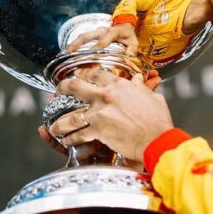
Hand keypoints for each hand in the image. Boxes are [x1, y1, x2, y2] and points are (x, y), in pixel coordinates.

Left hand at [48, 68, 171, 162]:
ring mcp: (99, 113)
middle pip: (75, 86)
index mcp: (118, 85)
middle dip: (62, 88)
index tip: (80, 75)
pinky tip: (67, 141)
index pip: (96, 72)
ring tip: (54, 127)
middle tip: (58, 90)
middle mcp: (105, 95)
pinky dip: (71, 139)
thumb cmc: (157, 120)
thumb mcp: (151, 97)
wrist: (157, 139)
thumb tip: (138, 79)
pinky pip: (78, 135)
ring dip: (60, 123)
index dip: (85, 73)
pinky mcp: (98, 131)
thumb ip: (141, 87)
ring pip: (71, 116)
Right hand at [65, 23, 138, 54]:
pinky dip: (75, 44)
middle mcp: (102, 31)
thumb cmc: (128, 34)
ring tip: (65, 53)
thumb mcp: (133, 42)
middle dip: (77, 45)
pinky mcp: (94, 33)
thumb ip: (131, 52)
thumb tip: (127, 62)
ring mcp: (96, 31)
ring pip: (83, 36)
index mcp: (112, 32)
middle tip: (69, 55)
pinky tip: (69, 52)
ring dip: (73, 44)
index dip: (95, 51)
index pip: (102, 43)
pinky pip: (83, 37)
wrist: (125, 22)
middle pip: (87, 37)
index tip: (90, 61)